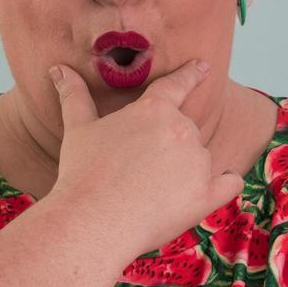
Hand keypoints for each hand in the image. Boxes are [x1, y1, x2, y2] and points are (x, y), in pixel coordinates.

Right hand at [46, 58, 246, 252]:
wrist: (95, 220)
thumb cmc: (83, 173)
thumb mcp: (77, 129)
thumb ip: (73, 96)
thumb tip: (58, 69)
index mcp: (155, 110)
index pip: (176, 84)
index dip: (190, 73)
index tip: (203, 66)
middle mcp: (183, 130)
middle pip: (184, 130)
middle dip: (167, 145)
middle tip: (137, 168)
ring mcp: (198, 162)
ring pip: (199, 158)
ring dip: (185, 168)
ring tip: (150, 190)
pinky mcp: (206, 194)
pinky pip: (229, 182)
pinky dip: (225, 182)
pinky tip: (216, 185)